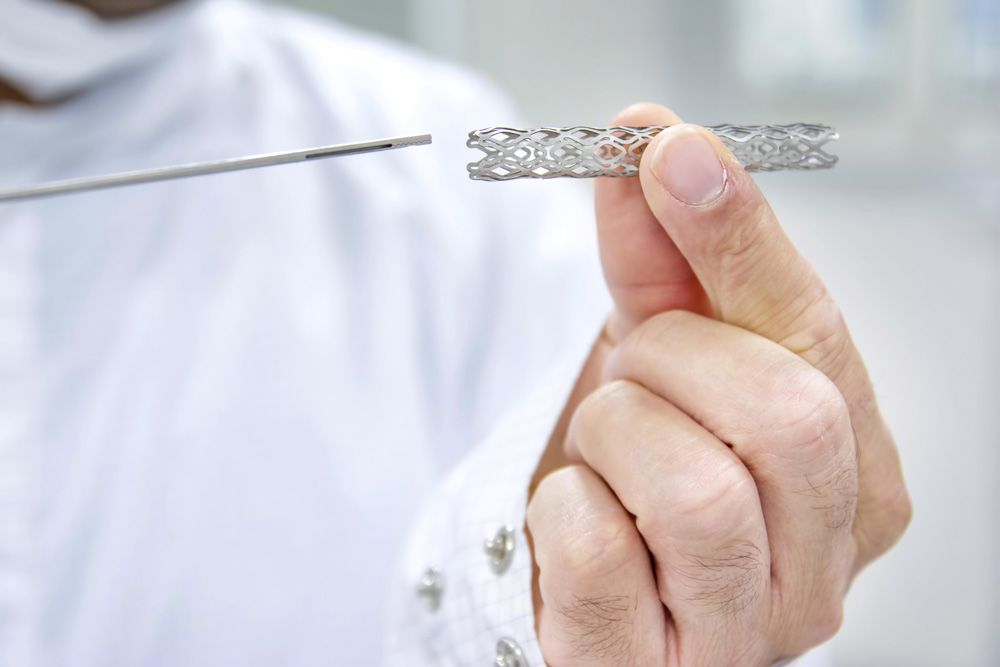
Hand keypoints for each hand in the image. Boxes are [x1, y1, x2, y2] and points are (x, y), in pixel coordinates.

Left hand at [526, 104, 910, 665]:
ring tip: (607, 451)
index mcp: (855, 482)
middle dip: (671, 360)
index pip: (818, 343)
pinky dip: (564, 507)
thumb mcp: (666, 355)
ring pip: (695, 492)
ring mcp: (741, 636)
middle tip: (635, 371)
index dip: (738, 238)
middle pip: (785, 417)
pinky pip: (597, 553)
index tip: (666, 150)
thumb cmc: (646, 467)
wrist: (584, 581)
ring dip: (615, 437)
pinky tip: (580, 513)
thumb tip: (653, 142)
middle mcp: (822, 572)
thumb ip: (667, 256)